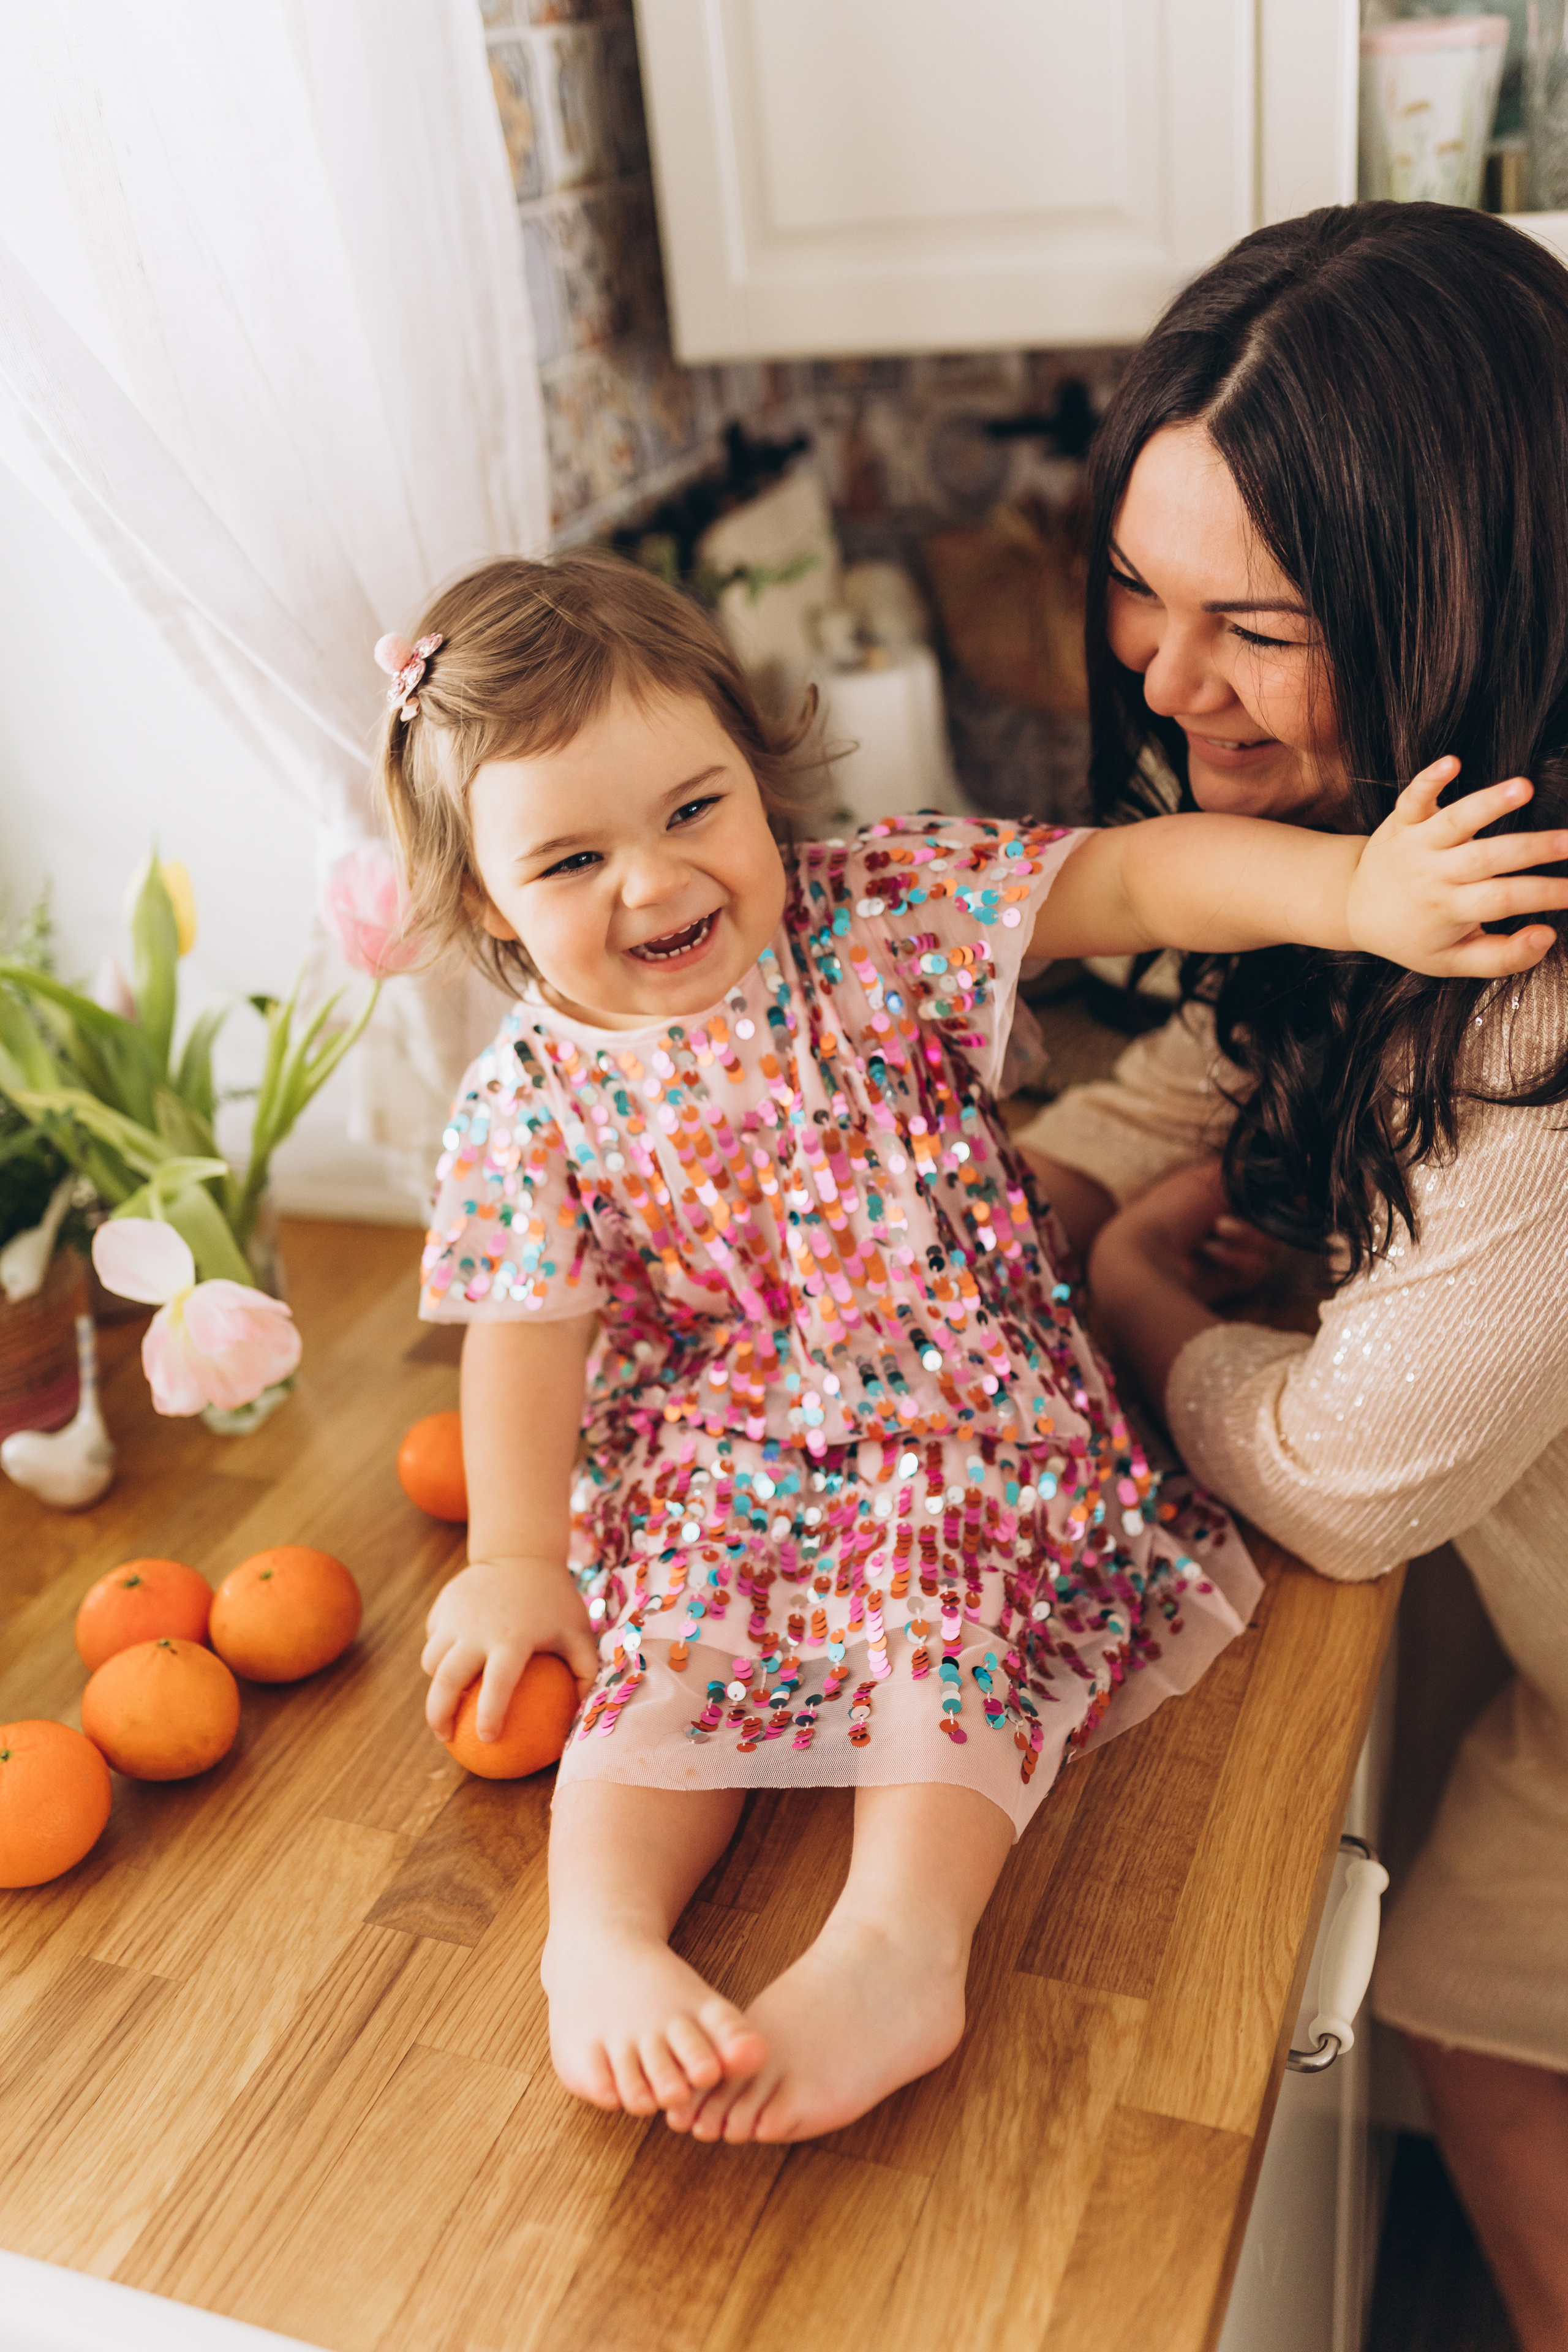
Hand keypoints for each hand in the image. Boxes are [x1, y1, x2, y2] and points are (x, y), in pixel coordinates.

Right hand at [421, 1555, 598, 1742]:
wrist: (522, 1551)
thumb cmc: (555, 1600)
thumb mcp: (578, 1632)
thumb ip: (584, 1672)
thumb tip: (582, 1715)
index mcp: (512, 1639)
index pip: (496, 1687)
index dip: (488, 1717)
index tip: (486, 1740)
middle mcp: (477, 1629)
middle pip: (446, 1680)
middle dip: (437, 1715)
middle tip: (444, 1736)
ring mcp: (455, 1616)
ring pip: (432, 1661)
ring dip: (436, 1686)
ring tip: (445, 1703)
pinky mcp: (443, 1605)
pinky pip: (434, 1639)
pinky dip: (438, 1656)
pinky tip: (449, 1667)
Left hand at [1091, 1159, 1273, 1309]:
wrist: (1148, 1256)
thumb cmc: (1171, 1209)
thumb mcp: (1213, 1177)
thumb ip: (1254, 1173)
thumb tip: (1294, 1172)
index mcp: (1220, 1193)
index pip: (1266, 1191)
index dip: (1276, 1194)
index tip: (1287, 1193)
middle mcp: (1230, 1220)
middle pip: (1274, 1218)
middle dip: (1256, 1218)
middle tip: (1223, 1218)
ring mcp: (1233, 1250)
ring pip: (1271, 1244)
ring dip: (1247, 1238)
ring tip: (1215, 1235)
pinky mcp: (1234, 1278)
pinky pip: (1260, 1268)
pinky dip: (1240, 1260)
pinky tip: (1215, 1257)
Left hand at [1349, 755, 1567, 976]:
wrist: (1354, 908)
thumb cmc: (1415, 936)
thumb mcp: (1454, 961)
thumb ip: (1503, 956)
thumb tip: (1547, 936)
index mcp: (1451, 909)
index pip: (1504, 900)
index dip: (1544, 894)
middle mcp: (1434, 874)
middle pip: (1488, 858)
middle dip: (1532, 848)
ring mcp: (1418, 844)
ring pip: (1455, 822)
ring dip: (1488, 803)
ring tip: (1524, 787)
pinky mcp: (1402, 820)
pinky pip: (1414, 797)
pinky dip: (1430, 779)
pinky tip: (1453, 762)